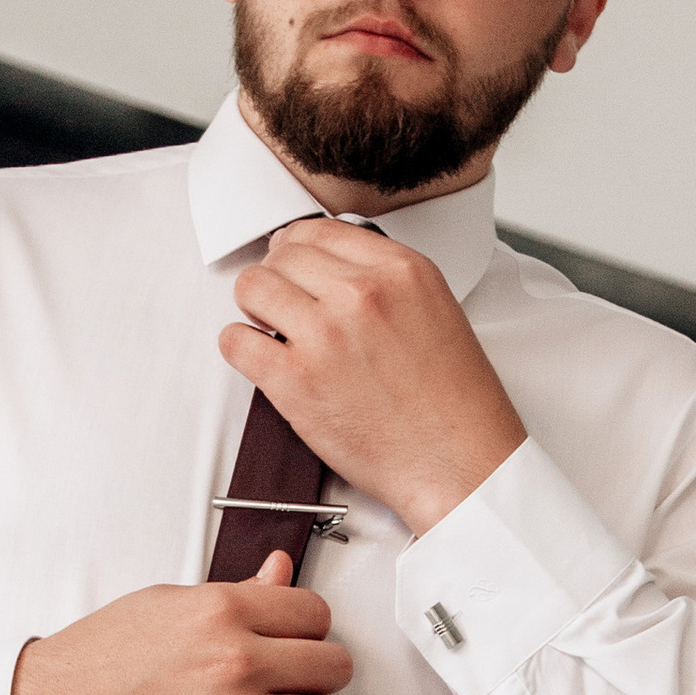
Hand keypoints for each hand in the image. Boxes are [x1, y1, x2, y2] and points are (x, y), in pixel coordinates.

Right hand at [10, 553, 353, 694]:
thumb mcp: (164, 605)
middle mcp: (234, 661)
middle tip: (290, 691)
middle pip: (335, 668)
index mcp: (222, 611)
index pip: (317, 615)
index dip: (309, 633)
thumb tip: (279, 572)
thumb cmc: (95, 659)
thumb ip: (233, 593)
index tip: (292, 649)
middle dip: (318, 681)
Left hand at [223, 221, 521, 531]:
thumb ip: (384, 280)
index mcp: (401, 271)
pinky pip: (235, 341)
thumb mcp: (435, 310)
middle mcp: (361, 295)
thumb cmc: (453, 402)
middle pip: (282, 256)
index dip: (296, 246)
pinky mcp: (295, 380)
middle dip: (276, 278)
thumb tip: (327, 266)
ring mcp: (324, 335)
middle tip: (282, 304)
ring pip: (252, 289)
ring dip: (255, 309)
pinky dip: (240, 348)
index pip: (320, 230)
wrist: (460, 464)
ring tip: (272, 330)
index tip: (290, 261)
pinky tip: (262, 359)